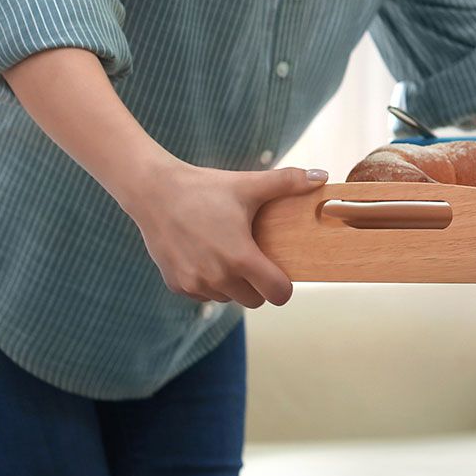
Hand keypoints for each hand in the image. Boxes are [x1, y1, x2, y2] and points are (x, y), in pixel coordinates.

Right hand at [118, 162, 322, 307]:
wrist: (153, 191)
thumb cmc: (204, 188)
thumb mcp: (248, 184)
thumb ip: (287, 183)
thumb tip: (322, 175)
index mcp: (241, 258)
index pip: (278, 294)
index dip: (284, 285)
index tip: (279, 270)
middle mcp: (217, 277)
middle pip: (255, 300)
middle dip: (259, 284)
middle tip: (254, 257)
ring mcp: (195, 284)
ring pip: (228, 298)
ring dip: (233, 284)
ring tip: (227, 252)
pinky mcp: (176, 285)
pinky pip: (204, 294)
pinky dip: (209, 282)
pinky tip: (205, 255)